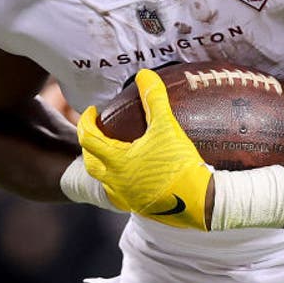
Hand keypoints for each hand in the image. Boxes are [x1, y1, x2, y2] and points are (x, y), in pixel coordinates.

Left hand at [77, 69, 212, 228]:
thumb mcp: (167, 127)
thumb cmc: (179, 165)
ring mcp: (125, 197)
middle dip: (89, 146)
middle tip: (98, 133)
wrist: (196, 201)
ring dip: (103, 165)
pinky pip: (120, 193)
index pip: (88, 138)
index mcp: (116, 161)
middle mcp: (114, 182)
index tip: (93, 111)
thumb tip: (144, 75)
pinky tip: (134, 175)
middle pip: (90, 162)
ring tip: (114, 153)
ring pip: (104, 180)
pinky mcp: (138, 207)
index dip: (87, 121)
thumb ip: (154, 99)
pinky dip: (120, 181)